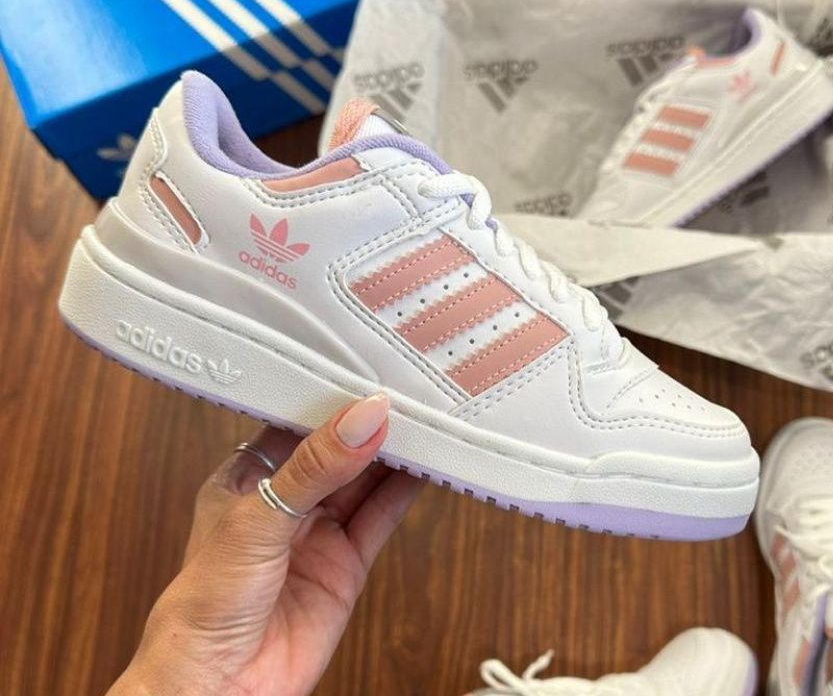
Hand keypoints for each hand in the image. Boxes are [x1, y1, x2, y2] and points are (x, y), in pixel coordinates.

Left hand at [109, 394, 421, 695]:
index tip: (364, 370)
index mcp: (246, 479)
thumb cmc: (203, 606)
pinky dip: (405, 491)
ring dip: (392, 452)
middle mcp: (284, 503)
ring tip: (424, 418)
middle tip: (406, 390)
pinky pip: (381, 517)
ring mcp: (317, 533)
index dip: (329, 398)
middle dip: (368, 422)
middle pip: (336, 450)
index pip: (294, 424)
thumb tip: (362, 418)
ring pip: (364, 480)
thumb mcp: (257, 520)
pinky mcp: (346, 564)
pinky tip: (426, 464)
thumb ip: (314, 468)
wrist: (219, 687)